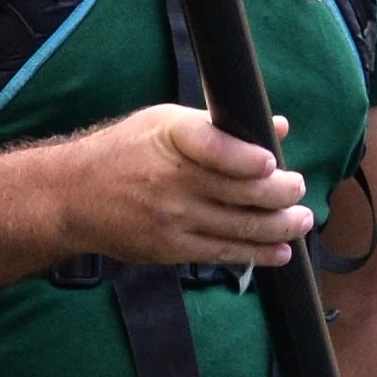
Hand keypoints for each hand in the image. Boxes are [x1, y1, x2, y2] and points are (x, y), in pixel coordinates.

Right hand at [59, 103, 309, 269]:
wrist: (74, 195)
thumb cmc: (125, 151)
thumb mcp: (165, 122)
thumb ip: (221, 129)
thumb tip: (276, 128)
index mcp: (170, 137)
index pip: (212, 146)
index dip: (246, 157)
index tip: (271, 162)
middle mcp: (171, 178)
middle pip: (239, 191)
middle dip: (281, 194)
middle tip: (300, 189)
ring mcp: (172, 218)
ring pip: (239, 227)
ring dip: (279, 227)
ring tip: (302, 221)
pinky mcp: (170, 249)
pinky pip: (223, 253)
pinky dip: (256, 254)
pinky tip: (279, 251)